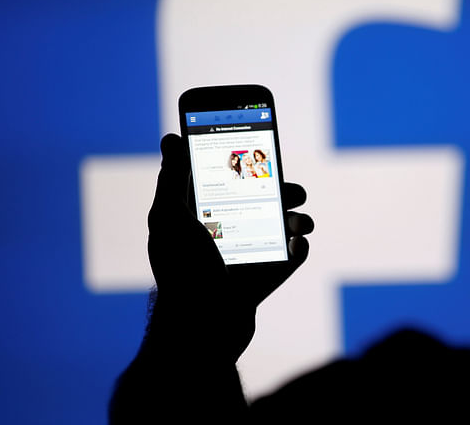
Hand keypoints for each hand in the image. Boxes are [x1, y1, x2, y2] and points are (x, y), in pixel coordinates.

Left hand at [145, 133, 312, 357]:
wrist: (200, 331)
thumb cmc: (180, 272)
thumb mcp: (170, 219)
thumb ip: (172, 179)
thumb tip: (171, 138)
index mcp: (202, 216)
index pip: (227, 180)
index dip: (246, 163)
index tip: (264, 149)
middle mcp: (224, 233)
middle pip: (261, 201)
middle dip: (283, 191)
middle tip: (295, 190)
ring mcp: (246, 256)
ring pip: (279, 228)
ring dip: (297, 220)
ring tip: (299, 223)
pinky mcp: (263, 278)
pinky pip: (289, 258)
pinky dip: (297, 249)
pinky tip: (296, 245)